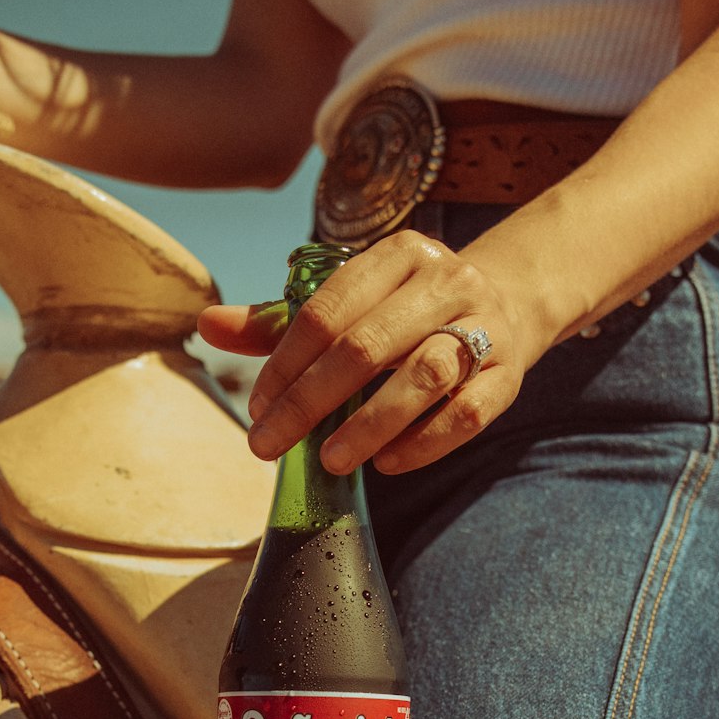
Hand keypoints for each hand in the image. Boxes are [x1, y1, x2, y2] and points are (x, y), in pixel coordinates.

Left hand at [197, 231, 524, 474]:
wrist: (511, 305)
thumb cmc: (408, 311)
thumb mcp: (350, 303)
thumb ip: (280, 321)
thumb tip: (207, 325)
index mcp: (399, 255)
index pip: (328, 309)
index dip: (285, 363)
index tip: (257, 408)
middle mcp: (446, 282)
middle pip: (368, 345)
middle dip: (310, 401)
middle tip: (270, 445)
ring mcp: (485, 327)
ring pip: (424, 376)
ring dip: (370, 424)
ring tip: (330, 460)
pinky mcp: (508, 376)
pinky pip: (465, 415)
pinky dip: (424, 443)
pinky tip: (387, 464)